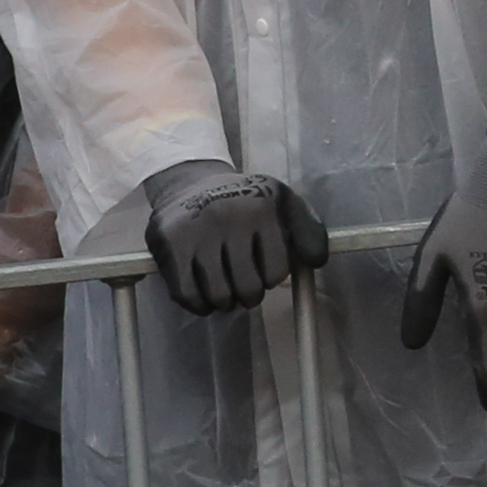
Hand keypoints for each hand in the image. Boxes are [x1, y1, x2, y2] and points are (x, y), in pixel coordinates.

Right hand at [143, 160, 324, 316]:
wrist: (190, 181)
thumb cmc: (244, 200)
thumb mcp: (283, 203)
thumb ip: (309, 231)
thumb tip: (316, 262)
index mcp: (262, 209)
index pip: (277, 271)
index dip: (272, 277)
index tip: (264, 269)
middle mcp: (228, 219)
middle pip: (248, 288)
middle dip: (250, 295)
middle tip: (245, 287)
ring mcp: (197, 233)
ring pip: (219, 296)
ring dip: (226, 303)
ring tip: (226, 290)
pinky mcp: (170, 246)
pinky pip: (188, 295)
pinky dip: (200, 305)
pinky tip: (205, 295)